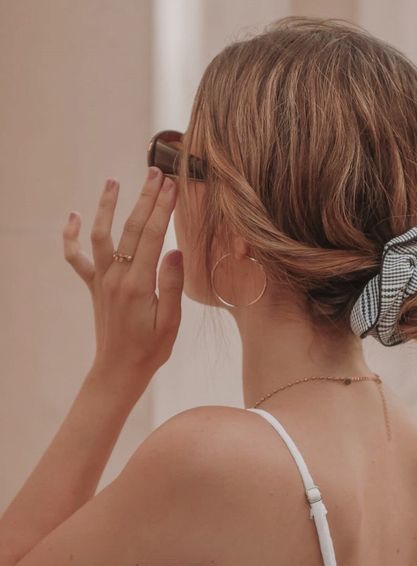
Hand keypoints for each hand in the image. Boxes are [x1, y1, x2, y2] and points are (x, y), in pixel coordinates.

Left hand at [62, 167, 183, 381]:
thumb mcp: (170, 323)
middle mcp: (116, 277)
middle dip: (145, 198)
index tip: (173, 186)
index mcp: (138, 286)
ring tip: (113, 181)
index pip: (153, 237)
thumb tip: (175, 251)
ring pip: (100, 236)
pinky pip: (76, 258)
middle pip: (132, 229)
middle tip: (156, 172)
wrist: (119, 370)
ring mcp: (102, 280)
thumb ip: (171, 286)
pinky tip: (72, 216)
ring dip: (106, 207)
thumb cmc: (150, 349)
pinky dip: (70, 237)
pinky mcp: (94, 286)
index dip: (163, 209)